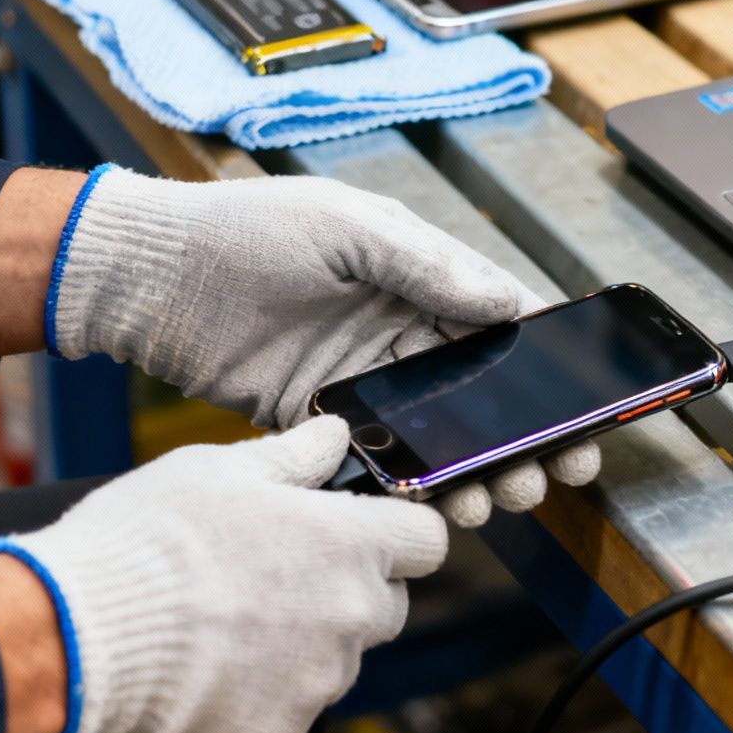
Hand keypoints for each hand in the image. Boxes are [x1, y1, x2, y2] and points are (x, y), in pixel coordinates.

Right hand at [0, 417, 443, 732]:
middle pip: (385, 605)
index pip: (426, 541)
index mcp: (350, 546)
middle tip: (277, 574)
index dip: (397, 531)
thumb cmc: (148, 541)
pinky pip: (287, 708)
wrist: (77, 635)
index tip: (362, 530)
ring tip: (225, 621)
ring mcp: (316, 683)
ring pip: (334, 659)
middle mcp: (350, 619)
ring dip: (301, 643)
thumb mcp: (220, 468)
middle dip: (347, 589)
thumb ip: (294, 456)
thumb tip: (333, 438)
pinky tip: (206, 665)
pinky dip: (258, 692)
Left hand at [49, 167, 597, 525]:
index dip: (546, 371)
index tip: (582, 410)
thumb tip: (507, 302)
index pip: (501, 327)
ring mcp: (361, 379)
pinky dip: (409, 485)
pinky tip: (434, 504)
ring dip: (474, 469)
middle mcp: (399, 332)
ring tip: (497, 499)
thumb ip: (427, 265)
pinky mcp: (316, 420)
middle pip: (483, 393)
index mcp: (418, 279)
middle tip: (552, 472)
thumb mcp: (347, 227)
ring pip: (439, 434)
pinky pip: (377, 458)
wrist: (150, 276)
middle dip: (524, 437)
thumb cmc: (245, 229)